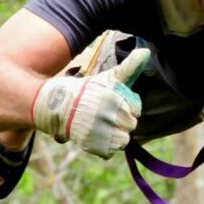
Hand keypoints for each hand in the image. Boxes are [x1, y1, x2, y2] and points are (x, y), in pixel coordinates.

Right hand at [30, 48, 149, 158]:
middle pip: (130, 125)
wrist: (57, 104)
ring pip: (122, 141)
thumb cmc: (87, 90)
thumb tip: (146, 51)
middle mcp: (108, 116)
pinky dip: (104, 147)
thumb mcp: (109, 77)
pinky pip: (109, 152)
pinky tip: (95, 135)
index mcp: (115, 98)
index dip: (126, 106)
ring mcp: (99, 132)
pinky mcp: (90, 145)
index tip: (113, 102)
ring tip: (101, 125)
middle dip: (121, 121)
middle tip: (105, 114)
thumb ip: (130, 67)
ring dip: (114, 135)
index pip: (136, 110)